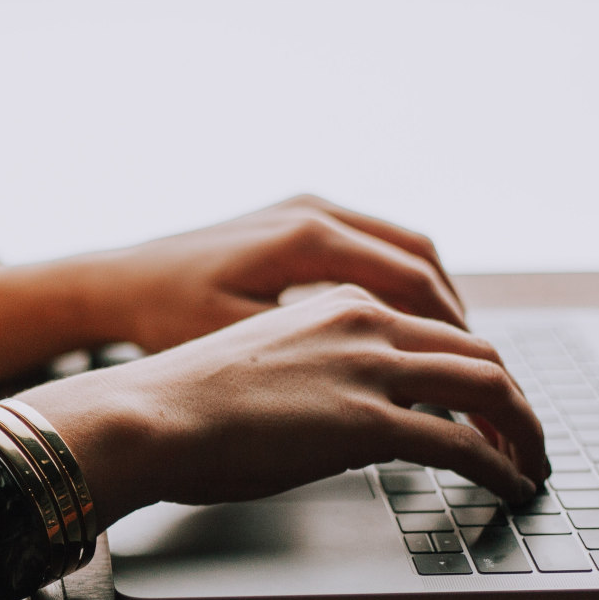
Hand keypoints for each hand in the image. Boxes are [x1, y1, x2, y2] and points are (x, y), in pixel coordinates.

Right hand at [17, 285, 546, 524]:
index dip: (477, 370)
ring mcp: (370, 369)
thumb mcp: (268, 364)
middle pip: (479, 352)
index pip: (438, 329)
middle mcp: (366, 322)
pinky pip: (464, 444)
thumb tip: (351, 417)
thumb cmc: (187, 401)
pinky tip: (511, 487)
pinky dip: (501, 466)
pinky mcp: (368, 422)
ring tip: (533, 465)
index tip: (490, 404)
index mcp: (341, 303)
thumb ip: (322, 373)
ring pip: (489, 387)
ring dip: (524, 430)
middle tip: (528, 438)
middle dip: (515, 400)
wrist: (148, 415)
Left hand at [87, 194, 466, 350]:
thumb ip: (320, 360)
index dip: (454, 334)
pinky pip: (372, 244)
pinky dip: (401, 282)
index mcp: (307, 239)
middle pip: (419, 259)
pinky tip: (404, 325)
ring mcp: (306, 208)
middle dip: (455, 316)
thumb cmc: (167, 319)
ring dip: (433, 297)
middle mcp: (314, 211)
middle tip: (480, 368)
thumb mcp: (244, 346)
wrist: (118, 282)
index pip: (413, 282)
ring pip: (402, 247)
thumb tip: (395, 391)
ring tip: (452, 350)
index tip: (476, 375)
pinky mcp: (296, 217)